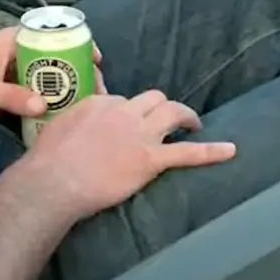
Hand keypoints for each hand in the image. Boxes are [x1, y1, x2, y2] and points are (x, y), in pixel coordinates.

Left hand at [0, 29, 107, 119]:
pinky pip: (42, 89)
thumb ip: (11, 97)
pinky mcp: (17, 88)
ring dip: (70, 84)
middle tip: (97, 86)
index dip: (76, 41)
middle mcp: (19, 52)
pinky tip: (71, 111)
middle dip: (78, 67)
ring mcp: (19, 70)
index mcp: (13, 41)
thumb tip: (43, 106)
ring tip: (91, 100)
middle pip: (57, 54)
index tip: (94, 58)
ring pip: (52, 73)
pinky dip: (56, 97)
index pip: (51, 32)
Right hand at [22, 89, 235, 218]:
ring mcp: (140, 135)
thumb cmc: (49, 157)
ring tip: (195, 124)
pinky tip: (230, 151)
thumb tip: (82, 100)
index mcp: (101, 103)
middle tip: (168, 119)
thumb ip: (76, 110)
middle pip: (153, 99)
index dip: (128, 112)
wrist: (55, 180)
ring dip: (186, 116)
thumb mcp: (60, 122)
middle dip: (162, 106)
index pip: (123, 100)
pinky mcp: (150, 159)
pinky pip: (187, 153)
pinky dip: (211, 151)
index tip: (127, 124)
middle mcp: (124, 112)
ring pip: (172, 113)